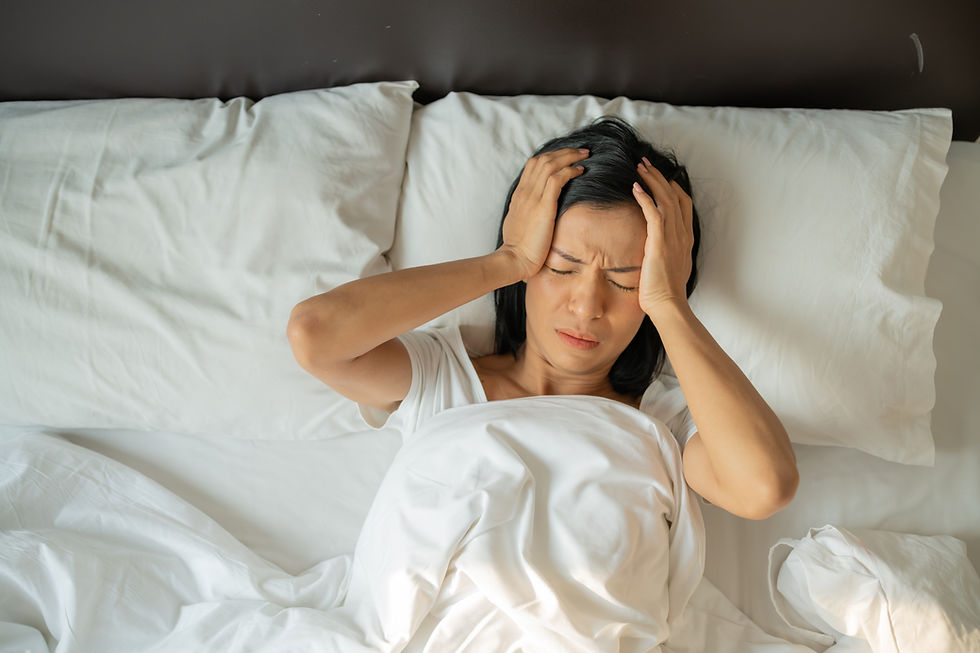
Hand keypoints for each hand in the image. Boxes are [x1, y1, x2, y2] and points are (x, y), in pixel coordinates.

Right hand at [498, 148, 588, 279]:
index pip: (533, 165)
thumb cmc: (519, 248)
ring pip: (550, 164)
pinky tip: (581, 171)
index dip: (552, 156)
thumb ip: (529, 212)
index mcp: (519, 195)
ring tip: (585, 156)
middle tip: (581, 151)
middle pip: (543, 159)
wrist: (514, 259)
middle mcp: (525, 191)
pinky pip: (557, 179)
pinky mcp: (543, 206)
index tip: (566, 157)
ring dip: (570, 156)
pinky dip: (570, 171)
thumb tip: (540, 210)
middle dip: (564, 151)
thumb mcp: (521, 224)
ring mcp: (532, 197)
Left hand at [631, 156, 694, 317]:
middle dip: (660, 177)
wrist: (668, 305)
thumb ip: (665, 252)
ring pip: (665, 199)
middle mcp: (682, 233)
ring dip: (652, 180)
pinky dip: (645, 198)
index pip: (682, 203)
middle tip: (645, 163)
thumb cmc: (665, 292)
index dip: (672, 187)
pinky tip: (635, 187)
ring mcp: (673, 237)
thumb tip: (655, 248)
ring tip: (639, 167)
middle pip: (674, 195)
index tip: (659, 177)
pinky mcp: (659, 242)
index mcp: (685, 238)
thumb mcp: (669, 267)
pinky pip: (654, 213)